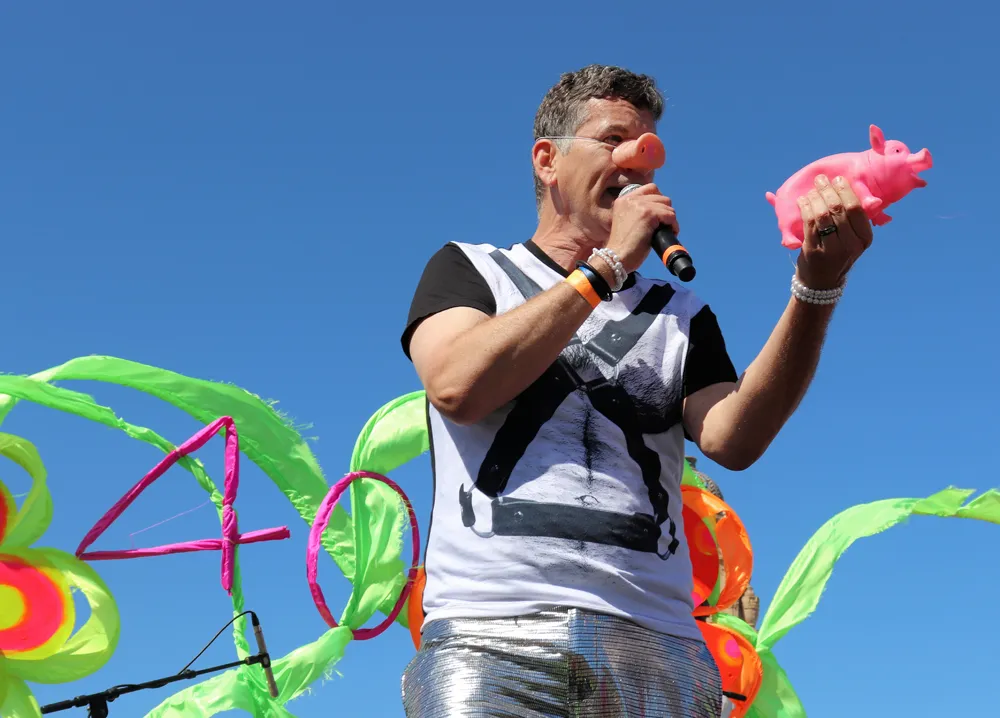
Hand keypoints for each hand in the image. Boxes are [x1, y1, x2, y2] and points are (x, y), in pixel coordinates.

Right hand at [606, 183, 678, 272]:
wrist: (616, 258)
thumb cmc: (623, 247)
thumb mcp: (627, 223)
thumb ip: (638, 212)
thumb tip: (660, 211)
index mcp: (623, 200)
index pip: (650, 189)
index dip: (659, 201)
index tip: (659, 215)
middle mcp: (630, 199)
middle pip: (661, 197)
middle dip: (666, 211)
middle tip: (663, 226)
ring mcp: (639, 205)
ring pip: (667, 206)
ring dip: (670, 219)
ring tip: (666, 231)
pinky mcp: (648, 214)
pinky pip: (670, 215)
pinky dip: (673, 226)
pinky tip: (670, 233)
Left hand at [795, 174, 872, 289]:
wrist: (821, 282)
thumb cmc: (838, 254)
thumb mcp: (852, 239)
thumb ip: (853, 219)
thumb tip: (851, 188)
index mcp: (864, 238)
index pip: (856, 208)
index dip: (846, 190)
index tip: (837, 179)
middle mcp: (851, 244)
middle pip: (839, 209)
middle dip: (828, 190)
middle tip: (821, 180)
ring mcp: (831, 249)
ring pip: (823, 215)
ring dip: (815, 198)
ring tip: (811, 190)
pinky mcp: (813, 251)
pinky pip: (809, 224)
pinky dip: (805, 208)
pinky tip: (802, 201)